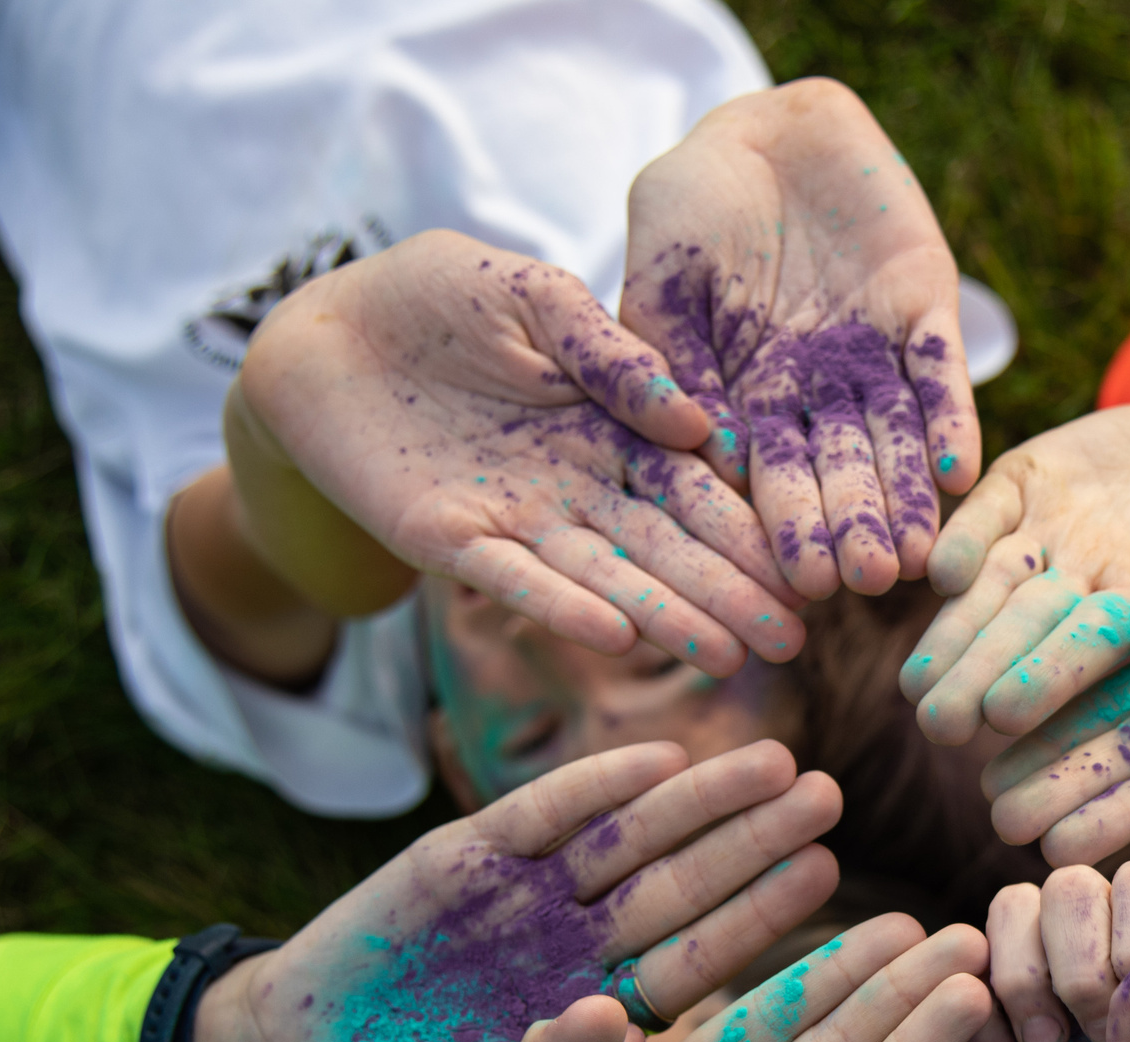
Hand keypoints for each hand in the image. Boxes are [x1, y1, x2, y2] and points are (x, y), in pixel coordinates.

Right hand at [193, 740, 840, 1041]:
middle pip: (682, 883)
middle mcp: (578, 942)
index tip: (830, 880)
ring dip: (695, 799)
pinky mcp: (462, 858)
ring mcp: (526, 897)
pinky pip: (541, 814)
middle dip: (751, 841)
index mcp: (599, 1005)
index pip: (697, 956)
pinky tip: (657, 758)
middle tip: (826, 797)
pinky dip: (594, 786)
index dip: (759, 917)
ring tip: (769, 762)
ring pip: (628, 838)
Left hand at [237, 229, 799, 672]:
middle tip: (791, 641)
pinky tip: (616, 635)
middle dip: (729, 595)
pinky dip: (562, 605)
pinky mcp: (450, 539)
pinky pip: (514, 578)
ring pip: (605, 578)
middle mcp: (578, 487)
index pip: (695, 486)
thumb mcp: (535, 296)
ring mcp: (518, 519)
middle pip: (667, 549)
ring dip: (665, 619)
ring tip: (728, 658)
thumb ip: (609, 351)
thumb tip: (697, 421)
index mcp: (613, 429)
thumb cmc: (437, 296)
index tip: (804, 565)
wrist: (325, 328)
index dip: (747, 527)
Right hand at [620, 78, 979, 599]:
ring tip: (918, 553)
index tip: (793, 586)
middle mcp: (818, 392)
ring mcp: (874, 357)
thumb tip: (691, 445)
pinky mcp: (924, 313)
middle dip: (853, 526)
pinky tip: (959, 472)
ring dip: (908, 496)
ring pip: (896, 441)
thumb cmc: (691, 206)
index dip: (783, 529)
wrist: (763, 130)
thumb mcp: (662, 281)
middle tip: (864, 584)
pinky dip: (951, 422)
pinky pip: (941, 377)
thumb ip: (667, 358)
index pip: (770, 478)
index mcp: (752, 398)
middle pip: (840, 473)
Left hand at [900, 407, 1129, 743]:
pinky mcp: (1018, 482)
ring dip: (952, 631)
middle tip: (935, 724)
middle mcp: (1079, 584)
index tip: (1005, 719)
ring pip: (990, 587)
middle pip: (1025, 634)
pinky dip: (958, 536)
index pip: (1093, 657)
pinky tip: (933, 571)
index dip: (1050, 684)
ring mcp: (1044, 536)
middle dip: (980, 676)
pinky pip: (983, 510)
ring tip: (913, 681)